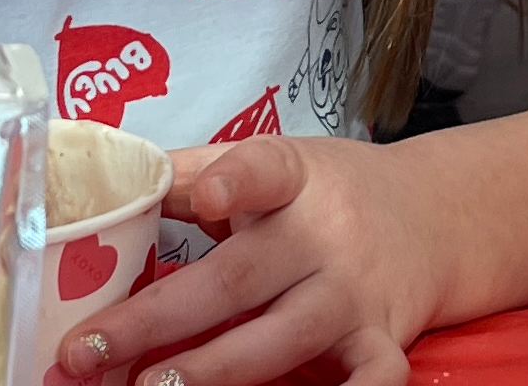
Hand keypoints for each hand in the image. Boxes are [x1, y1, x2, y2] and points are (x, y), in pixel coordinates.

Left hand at [59, 135, 445, 385]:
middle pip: (239, 278)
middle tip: (91, 347)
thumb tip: (102, 183)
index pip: (265, 170)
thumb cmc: (329, 193)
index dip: (234, 181)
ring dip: (217, 370)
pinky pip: (371, 381)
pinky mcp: (383, 341)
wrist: (436, 214)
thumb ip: (190, 173)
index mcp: (292, 180)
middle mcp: (324, 238)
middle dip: (160, 318)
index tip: (201, 194)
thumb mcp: (273, 164)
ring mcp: (354, 296)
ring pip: (284, 338)